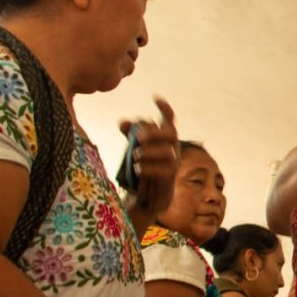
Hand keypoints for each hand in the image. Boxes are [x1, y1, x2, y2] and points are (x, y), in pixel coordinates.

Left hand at [119, 97, 178, 224]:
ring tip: (135, 155)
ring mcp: (173, 165)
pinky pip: (165, 171)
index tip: (155, 98)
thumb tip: (124, 121)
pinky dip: (149, 168)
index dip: (165, 109)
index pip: (169, 121)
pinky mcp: (169, 180)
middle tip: (138, 136)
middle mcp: (172, 150)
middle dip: (155, 133)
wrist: (147, 197)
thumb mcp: (134, 148)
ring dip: (150, 152)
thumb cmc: (142, 169)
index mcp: (165, 140)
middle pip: (171, 134)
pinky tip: (137, 168)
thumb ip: (131, 134)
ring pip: (168, 153)